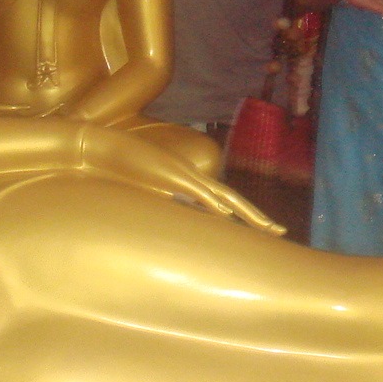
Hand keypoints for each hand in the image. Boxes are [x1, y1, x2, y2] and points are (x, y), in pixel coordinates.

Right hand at [78, 127, 285, 234]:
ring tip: (268, 228)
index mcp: (187, 183)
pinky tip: (228, 216)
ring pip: (224, 196)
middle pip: (232, 199)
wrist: (102, 149)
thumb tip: (176, 222)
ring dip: (247, 213)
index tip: (260, 230)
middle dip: (256, 217)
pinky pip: (198, 192)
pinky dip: (214, 204)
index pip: (222, 201)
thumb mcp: (147, 194)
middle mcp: (192, 177)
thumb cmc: (122, 170)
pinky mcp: (172, 176)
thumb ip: (164, 204)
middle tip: (280, 232)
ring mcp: (184, 175)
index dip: (243, 216)